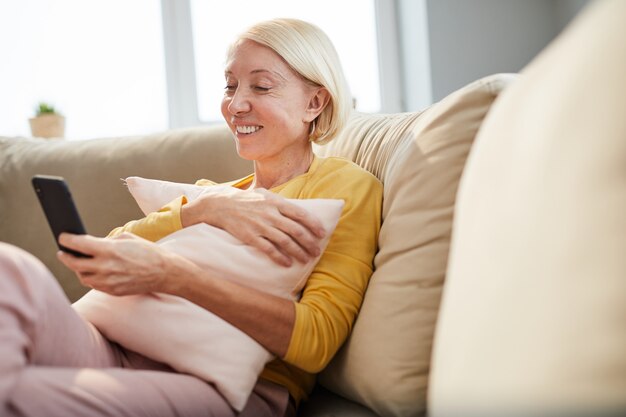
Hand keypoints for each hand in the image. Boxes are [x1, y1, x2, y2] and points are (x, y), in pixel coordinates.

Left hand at [57, 232, 190, 295]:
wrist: (165, 273)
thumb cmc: (148, 252)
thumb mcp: (127, 238)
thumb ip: (107, 241)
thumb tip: (93, 245)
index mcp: (108, 250)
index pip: (78, 244)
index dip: (67, 240)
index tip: (62, 238)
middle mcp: (105, 267)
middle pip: (74, 264)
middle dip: (66, 257)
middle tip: (63, 253)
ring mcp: (108, 281)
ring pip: (83, 277)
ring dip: (79, 269)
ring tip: (80, 263)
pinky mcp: (112, 291)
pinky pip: (94, 285)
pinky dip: (91, 278)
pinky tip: (94, 272)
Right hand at [181, 187, 325, 266]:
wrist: (220, 204)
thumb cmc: (246, 200)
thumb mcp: (265, 194)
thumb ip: (281, 202)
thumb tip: (298, 210)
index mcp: (276, 202)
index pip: (300, 213)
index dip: (313, 224)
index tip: (322, 233)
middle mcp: (270, 214)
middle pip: (295, 230)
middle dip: (309, 242)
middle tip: (317, 251)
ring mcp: (260, 226)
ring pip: (284, 241)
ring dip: (298, 252)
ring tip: (306, 260)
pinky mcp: (249, 236)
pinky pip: (268, 249)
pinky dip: (279, 257)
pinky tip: (288, 263)